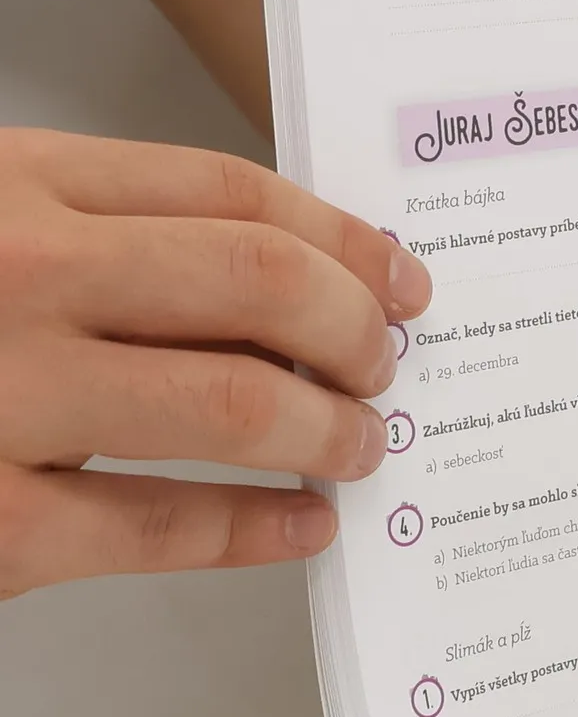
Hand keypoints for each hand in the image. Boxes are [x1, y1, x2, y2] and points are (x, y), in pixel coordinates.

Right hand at [0, 129, 431, 597]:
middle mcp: (14, 275)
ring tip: (361, 441)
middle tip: (387, 362)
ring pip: (233, 400)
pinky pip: (161, 525)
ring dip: (329, 425)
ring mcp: (1, 397)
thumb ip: (93, 231)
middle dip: (355, 326)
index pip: (229, 193)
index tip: (399, 273)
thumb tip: (273, 279)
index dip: (341, 235)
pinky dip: (255, 527)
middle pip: (259, 283)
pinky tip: (301, 522)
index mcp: (12, 188)